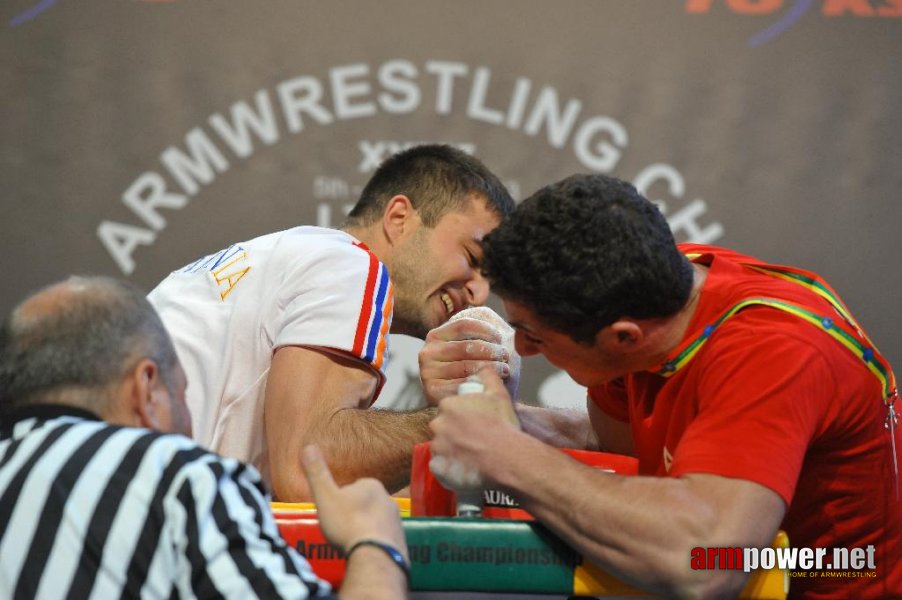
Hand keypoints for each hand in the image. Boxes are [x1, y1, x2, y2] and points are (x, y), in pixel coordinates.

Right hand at [302, 445, 406, 557]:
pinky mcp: (401, 541)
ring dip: (364, 530)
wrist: (375, 555)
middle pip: (364, 505)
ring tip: (351, 543)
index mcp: (371, 485)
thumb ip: (317, 473)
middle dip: (353, 515)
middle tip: (339, 530)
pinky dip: (374, 544)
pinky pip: (383, 540)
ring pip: (375, 522)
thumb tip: (307, 447)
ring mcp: (397, 521)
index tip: (332, 514)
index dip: (339, 501)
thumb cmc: (347, 523)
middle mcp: (388, 499)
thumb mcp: (325, 496)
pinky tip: (364, 552)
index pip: (352, 488)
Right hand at [419, 315, 518, 405]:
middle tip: (506, 356)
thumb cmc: (463, 368)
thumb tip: (487, 309)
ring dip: (492, 368)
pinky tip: (492, 384)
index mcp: (435, 335)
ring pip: (467, 367)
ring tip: (505, 370)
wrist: (450, 399)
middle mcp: (427, 352)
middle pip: (467, 347)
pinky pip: (462, 385)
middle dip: (492, 351)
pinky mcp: (432, 391)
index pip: (463, 325)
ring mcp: (427, 372)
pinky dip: (480, 384)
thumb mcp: (465, 345)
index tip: (501, 338)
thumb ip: (475, 329)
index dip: (486, 329)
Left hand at [428, 367, 520, 488]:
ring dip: (452, 450)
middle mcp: (438, 424)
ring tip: (471, 456)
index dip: (462, 417)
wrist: (505, 456)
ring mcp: (437, 447)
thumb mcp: (498, 393)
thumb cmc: (502, 424)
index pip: (449, 410)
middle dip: (454, 433)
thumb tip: (483, 368)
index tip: (474, 424)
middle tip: (473, 440)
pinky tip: (464, 467)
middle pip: (443, 427)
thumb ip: (488, 376)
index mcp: (448, 405)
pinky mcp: (438, 467)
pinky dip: (449, 467)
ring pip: (441, 447)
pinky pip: (440, 466)